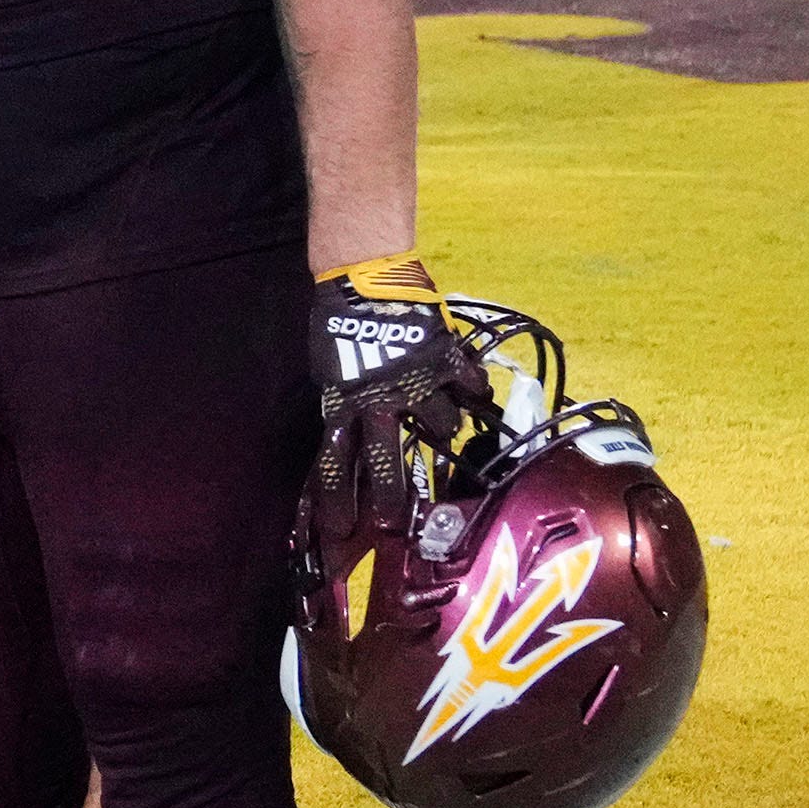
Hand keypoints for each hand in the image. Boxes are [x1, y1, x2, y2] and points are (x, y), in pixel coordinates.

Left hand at [302, 255, 492, 558]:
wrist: (364, 278)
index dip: (338, 498)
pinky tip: (476, 392)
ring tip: (445, 422)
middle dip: (391, 494)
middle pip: (387, 460)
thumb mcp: (332, 370)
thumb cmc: (340, 322)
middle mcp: (381, 400)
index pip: (338, 461)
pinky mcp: (445, 360)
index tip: (341, 529)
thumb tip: (349, 433)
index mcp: (345, 402)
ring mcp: (417, 382)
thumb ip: (343, 403)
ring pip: (444, 426)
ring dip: (445, 427)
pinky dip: (475, 391)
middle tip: (394, 520)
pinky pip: (471, 388)